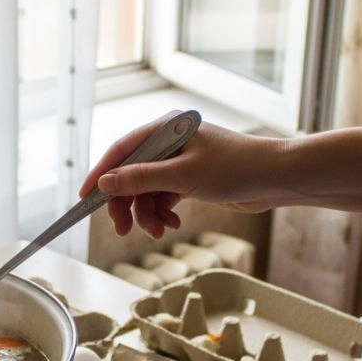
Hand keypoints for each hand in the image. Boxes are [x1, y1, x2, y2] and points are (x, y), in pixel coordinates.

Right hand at [79, 115, 278, 237]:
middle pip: (131, 175)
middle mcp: (169, 143)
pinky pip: (164, 197)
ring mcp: (180, 161)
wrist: (276, 178)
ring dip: (148, 213)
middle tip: (123, 230)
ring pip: (147, 191)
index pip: (121, 151)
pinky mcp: (191, 179)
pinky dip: (163, 213)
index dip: (100, 175)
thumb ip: (141, 179)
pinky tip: (171, 224)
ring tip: (159, 231)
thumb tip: (105, 183)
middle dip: (127, 204)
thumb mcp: (183, 176)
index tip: (85, 199)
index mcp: (165, 130)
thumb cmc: (235, 168)